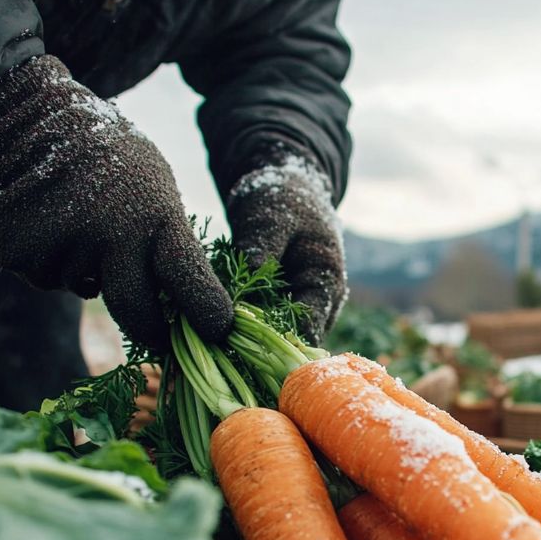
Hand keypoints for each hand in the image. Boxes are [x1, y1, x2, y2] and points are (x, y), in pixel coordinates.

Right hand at [0, 56, 232, 350]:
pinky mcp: (21, 253)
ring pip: (86, 289)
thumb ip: (165, 234)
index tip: (218, 333)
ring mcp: (65, 245)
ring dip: (87, 270)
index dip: (207, 313)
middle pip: (137, 312)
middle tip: (161, 339)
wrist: (23, 118)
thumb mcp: (151, 180)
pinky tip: (45, 219)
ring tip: (77, 216)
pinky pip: (47, 277)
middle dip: (152, 332)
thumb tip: (181, 294)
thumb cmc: (105, 152)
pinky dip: (50, 259)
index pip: (189, 278)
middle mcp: (112, 234)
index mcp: (155, 214)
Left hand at [227, 142, 346, 344]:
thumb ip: (263, 246)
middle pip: (294, 341)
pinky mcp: (278, 304)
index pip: (309, 327)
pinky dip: (242, 327)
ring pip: (277, 337)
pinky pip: (262, 325)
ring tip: (213, 346)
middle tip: (220, 353)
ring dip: (249, 340)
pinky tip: (213, 330)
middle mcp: (319, 302)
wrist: (281, 187)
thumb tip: (251, 274)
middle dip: (260, 347)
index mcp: (327, 281)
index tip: (239, 345)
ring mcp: (299, 305)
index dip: (277, 342)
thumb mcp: (271, 215)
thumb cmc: (282, 196)